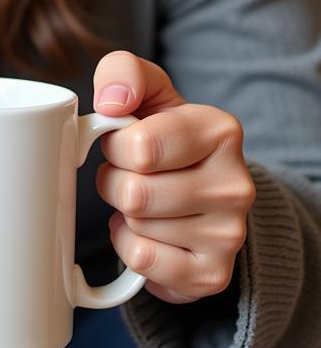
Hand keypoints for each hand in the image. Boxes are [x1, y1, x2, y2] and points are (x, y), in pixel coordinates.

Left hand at [92, 51, 255, 304]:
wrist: (195, 184)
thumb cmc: (160, 133)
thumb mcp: (145, 91)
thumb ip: (122, 73)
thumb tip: (110, 102)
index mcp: (220, 131)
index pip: (139, 146)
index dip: (115, 145)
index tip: (125, 142)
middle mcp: (235, 184)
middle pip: (134, 192)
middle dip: (115, 180)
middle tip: (131, 174)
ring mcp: (229, 235)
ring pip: (137, 226)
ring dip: (124, 213)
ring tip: (144, 199)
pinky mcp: (212, 274)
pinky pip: (142, 261)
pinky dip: (129, 245)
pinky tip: (148, 231)